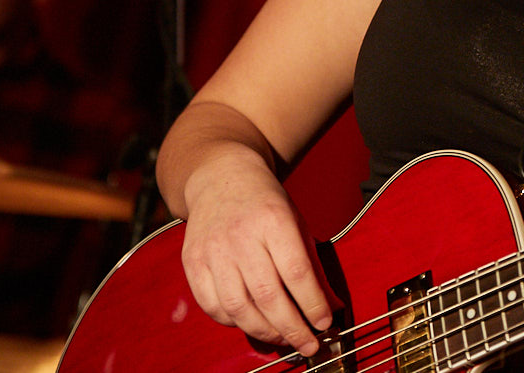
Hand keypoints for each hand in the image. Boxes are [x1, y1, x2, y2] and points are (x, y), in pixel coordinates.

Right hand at [179, 151, 338, 355]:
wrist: (221, 179)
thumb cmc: (265, 204)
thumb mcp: (297, 223)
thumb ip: (313, 265)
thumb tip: (330, 306)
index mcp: (273, 220)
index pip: (296, 272)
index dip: (312, 304)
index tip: (325, 323)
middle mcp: (241, 236)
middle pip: (267, 295)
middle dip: (292, 327)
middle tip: (309, 344)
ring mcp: (213, 250)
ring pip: (238, 307)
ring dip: (264, 331)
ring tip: (284, 339)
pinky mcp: (192, 262)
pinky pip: (212, 305)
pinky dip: (234, 322)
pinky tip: (252, 323)